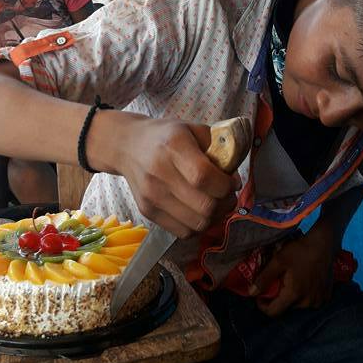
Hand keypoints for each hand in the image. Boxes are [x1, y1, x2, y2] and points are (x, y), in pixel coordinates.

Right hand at [115, 115, 240, 236]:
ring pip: (197, 224)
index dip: (225, 185)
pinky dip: (198, 226)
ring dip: (214, 217)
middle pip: (204, 206)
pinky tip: (199, 211)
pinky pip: (184, 232)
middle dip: (225, 203)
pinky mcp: (147, 212)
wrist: (127, 147)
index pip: (203, 177)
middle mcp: (159, 173)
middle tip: (226, 194)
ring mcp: (152, 196)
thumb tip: (234, 179)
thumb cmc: (167, 136)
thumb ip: (219, 149)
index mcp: (173, 146)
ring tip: (215, 203)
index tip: (232, 182)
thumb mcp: (194, 129)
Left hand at [250, 219, 336, 315]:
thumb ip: (264, 279)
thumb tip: (251, 293)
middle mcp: (307, 302)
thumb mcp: (278, 261)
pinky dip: (304, 294)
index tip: (260, 296)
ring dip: (292, 296)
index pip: (274, 312)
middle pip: (286, 307)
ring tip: (292, 279)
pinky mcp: (326, 297)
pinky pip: (310, 301)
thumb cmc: (300, 250)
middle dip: (279, 297)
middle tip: (278, 281)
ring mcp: (318, 300)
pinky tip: (304, 281)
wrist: (324, 244)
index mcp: (294, 294)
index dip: (263, 305)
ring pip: (298, 305)